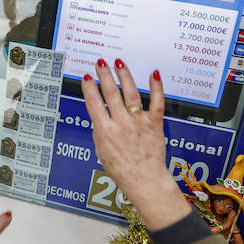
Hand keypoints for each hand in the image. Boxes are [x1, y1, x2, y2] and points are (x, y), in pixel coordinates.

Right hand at [81, 62, 192, 229]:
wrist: (145, 181)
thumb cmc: (123, 171)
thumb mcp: (101, 152)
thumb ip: (100, 132)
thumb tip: (100, 118)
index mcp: (105, 131)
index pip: (94, 104)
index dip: (89, 88)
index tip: (87, 77)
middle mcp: (121, 124)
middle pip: (111, 94)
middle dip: (104, 75)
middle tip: (100, 62)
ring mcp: (138, 123)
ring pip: (131, 94)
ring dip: (124, 76)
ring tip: (119, 62)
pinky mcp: (154, 124)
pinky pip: (157, 103)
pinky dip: (157, 88)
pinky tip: (154, 74)